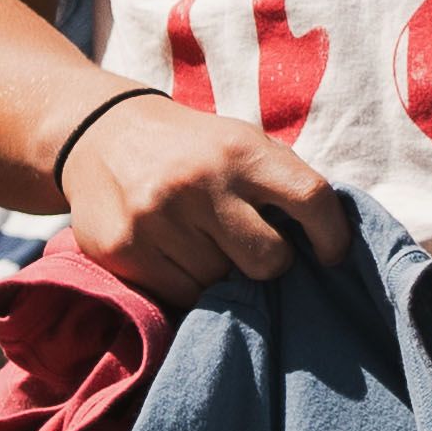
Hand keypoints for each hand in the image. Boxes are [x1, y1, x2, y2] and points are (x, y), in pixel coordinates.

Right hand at [59, 86, 337, 298]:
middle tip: (247, 245)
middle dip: (267, 262)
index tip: (332, 254)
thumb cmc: (191, 148)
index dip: (332, 235)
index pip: (311, 198)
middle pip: (269, 260)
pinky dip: (188, 286)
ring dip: (221, 273)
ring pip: (222, 284)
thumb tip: (332, 238)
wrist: (99, 134)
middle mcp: (200, 182)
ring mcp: (159, 218)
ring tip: (201, 242)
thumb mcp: (240, 142)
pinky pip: (183, 296)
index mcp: (241, 150)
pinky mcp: (125, 249)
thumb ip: (282, 182)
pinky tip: (175, 256)